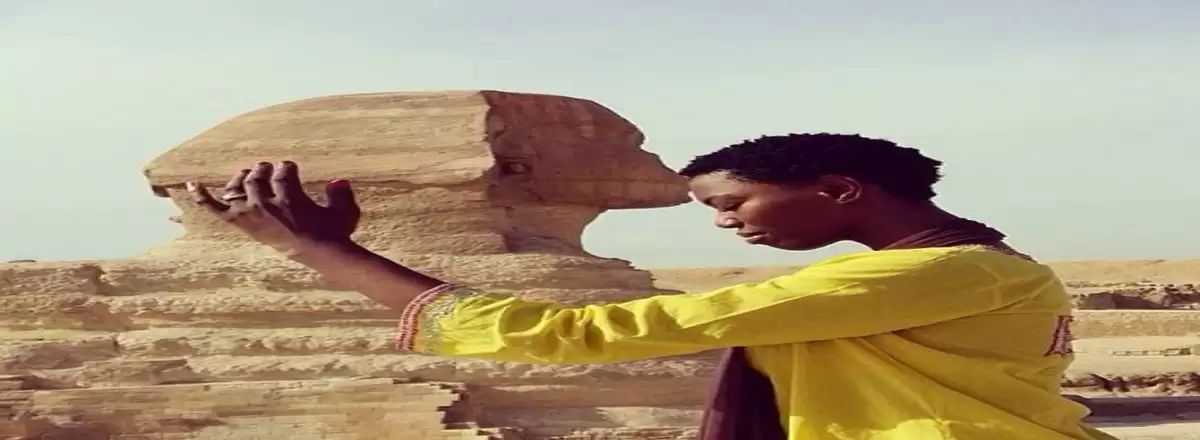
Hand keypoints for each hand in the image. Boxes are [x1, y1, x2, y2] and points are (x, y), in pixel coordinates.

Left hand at [186, 161, 360, 255]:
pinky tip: (191, 184)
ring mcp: (252, 214)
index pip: (281, 172)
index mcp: (289, 196)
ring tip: (248, 174)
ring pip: (239, 187)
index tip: (289, 168)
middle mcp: (267, 203)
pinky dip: (202, 195)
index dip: (285, 167)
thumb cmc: (333, 232)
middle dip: (263, 169)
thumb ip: (339, 193)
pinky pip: (216, 207)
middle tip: (268, 169)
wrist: (317, 255)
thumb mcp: (343, 211)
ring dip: (243, 178)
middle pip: (257, 177)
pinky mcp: (242, 224)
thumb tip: (337, 181)